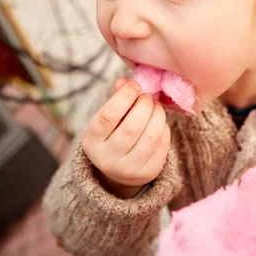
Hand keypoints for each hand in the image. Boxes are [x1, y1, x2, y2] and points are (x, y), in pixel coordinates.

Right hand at [81, 79, 170, 197]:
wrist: (118, 169)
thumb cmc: (112, 133)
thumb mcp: (108, 117)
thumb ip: (116, 98)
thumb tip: (126, 82)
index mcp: (91, 141)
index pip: (108, 116)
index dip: (124, 97)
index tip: (135, 86)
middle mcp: (106, 159)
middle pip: (132, 127)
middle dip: (144, 106)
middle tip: (148, 97)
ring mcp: (128, 170)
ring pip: (150, 137)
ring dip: (158, 115)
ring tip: (156, 107)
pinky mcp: (148, 173)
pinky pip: (162, 146)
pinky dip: (164, 129)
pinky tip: (159, 123)